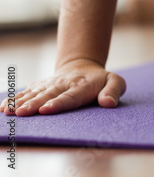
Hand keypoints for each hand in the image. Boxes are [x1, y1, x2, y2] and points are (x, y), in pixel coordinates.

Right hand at [0, 59, 125, 116]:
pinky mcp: (41, 85)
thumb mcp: (116, 82)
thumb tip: (108, 103)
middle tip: (22, 113)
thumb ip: (114, 91)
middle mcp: (64, 84)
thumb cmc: (102, 80)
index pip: (70, 96)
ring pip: (35, 93)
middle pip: (48, 95)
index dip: (58, 103)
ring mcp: (51, 84)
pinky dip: (15, 98)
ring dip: (21, 102)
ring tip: (10, 111)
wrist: (84, 66)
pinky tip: (4, 106)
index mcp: (82, 86)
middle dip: (35, 104)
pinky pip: (27, 91)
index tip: (46, 110)